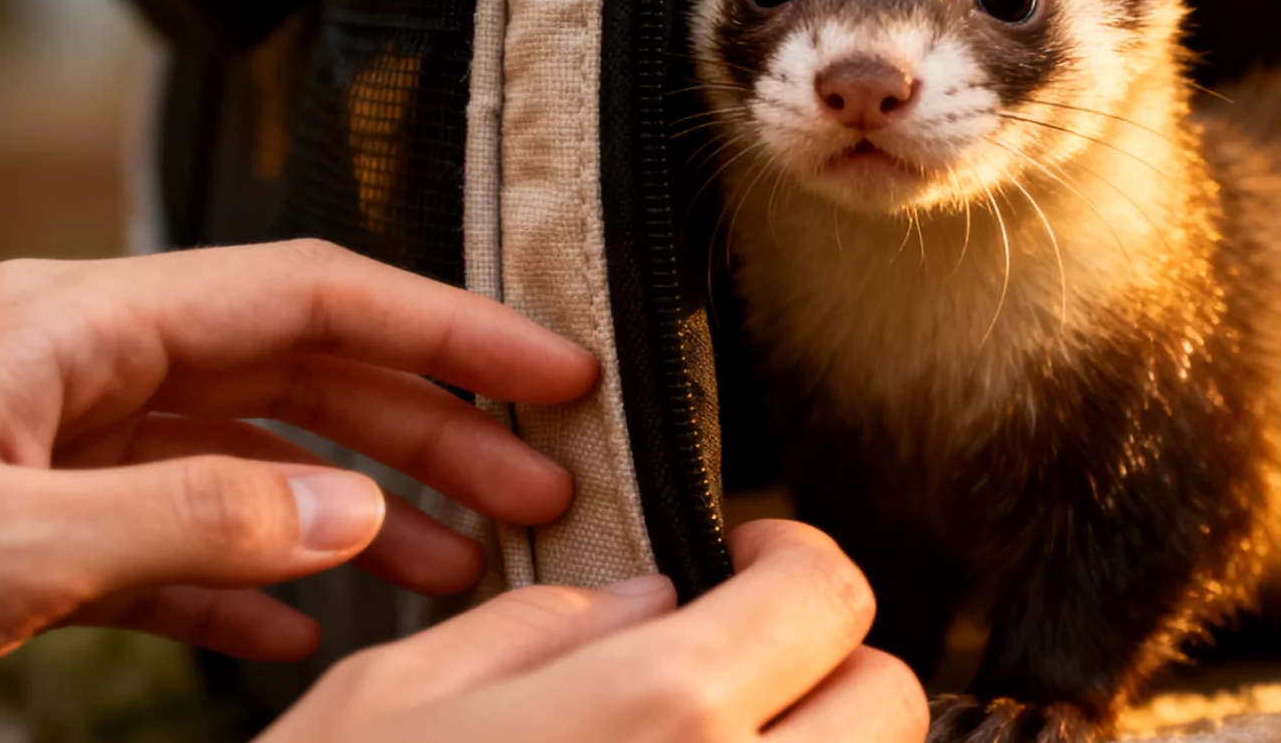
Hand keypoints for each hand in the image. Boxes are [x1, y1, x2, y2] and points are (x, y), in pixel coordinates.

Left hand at [0, 239, 597, 677]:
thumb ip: (188, 516)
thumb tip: (350, 511)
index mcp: (81, 325)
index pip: (314, 296)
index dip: (450, 329)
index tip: (554, 367)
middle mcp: (83, 364)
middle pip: (305, 371)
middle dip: (433, 426)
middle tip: (541, 486)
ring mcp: (57, 442)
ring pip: (255, 452)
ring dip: (364, 504)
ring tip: (461, 559)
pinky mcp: (30, 524)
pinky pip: (179, 533)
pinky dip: (255, 573)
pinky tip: (306, 624)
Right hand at [259, 521, 927, 742]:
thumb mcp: (391, 704)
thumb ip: (535, 627)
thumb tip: (646, 598)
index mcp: (659, 716)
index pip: (826, 594)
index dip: (792, 556)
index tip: (749, 561)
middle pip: (889, 701)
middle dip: (825, 661)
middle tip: (740, 658)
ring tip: (711, 741)